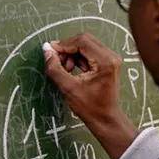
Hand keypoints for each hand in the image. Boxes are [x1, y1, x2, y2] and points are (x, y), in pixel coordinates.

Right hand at [43, 33, 137, 158]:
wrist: (105, 119)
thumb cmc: (90, 107)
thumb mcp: (68, 88)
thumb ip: (55, 69)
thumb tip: (47, 53)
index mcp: (105, 61)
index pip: (81, 42)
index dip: (63, 45)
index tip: (51, 52)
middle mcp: (111, 56)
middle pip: (85, 40)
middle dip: (68, 48)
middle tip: (57, 61)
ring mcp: (112, 59)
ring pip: (87, 45)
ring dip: (73, 53)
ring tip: (67, 69)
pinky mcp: (109, 62)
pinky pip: (91, 52)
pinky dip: (80, 57)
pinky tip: (75, 70)